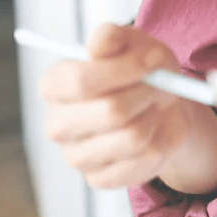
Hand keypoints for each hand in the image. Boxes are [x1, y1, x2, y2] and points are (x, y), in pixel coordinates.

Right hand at [40, 23, 200, 189]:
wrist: (162, 107)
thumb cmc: (141, 71)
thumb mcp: (133, 43)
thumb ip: (113, 38)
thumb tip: (100, 40)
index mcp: (55, 85)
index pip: (80, 81)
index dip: (122, 70)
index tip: (150, 61)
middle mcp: (57, 124)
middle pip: (111, 111)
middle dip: (147, 93)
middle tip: (159, 85)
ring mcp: (76, 156)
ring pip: (132, 137)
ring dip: (156, 117)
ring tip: (154, 107)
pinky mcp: (100, 178)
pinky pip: (144, 160)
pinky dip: (161, 140)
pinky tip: (153, 130)